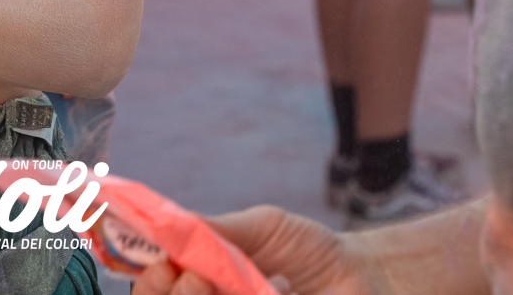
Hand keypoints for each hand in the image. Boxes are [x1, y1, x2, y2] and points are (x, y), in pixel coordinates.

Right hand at [134, 206, 368, 294]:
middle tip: (195, 275)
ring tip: (244, 282)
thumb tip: (162, 224)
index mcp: (200, 282)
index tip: (163, 263)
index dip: (148, 284)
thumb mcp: (259, 228)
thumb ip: (212, 230)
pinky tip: (279, 293)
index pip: (152, 292)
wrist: (364, 278)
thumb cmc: (309, 250)